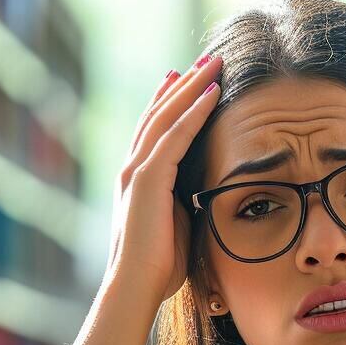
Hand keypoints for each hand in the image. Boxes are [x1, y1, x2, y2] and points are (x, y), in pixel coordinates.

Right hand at [105, 54, 223, 304]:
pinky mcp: (147, 178)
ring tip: (213, 63)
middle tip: (204, 58)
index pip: (154, 131)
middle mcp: (132, 167)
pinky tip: (213, 92)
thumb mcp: (176, 224)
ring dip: (192, 86)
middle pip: (159, 113)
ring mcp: (137, 170)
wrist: (135, 286)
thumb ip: (184, 203)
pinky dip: (194, 111)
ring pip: (166, 116)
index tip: (188, 79)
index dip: (170, 102)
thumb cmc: (158, 266)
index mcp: (137, 179)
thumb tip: (203, 194)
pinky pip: (175, 135)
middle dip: (182, 84)